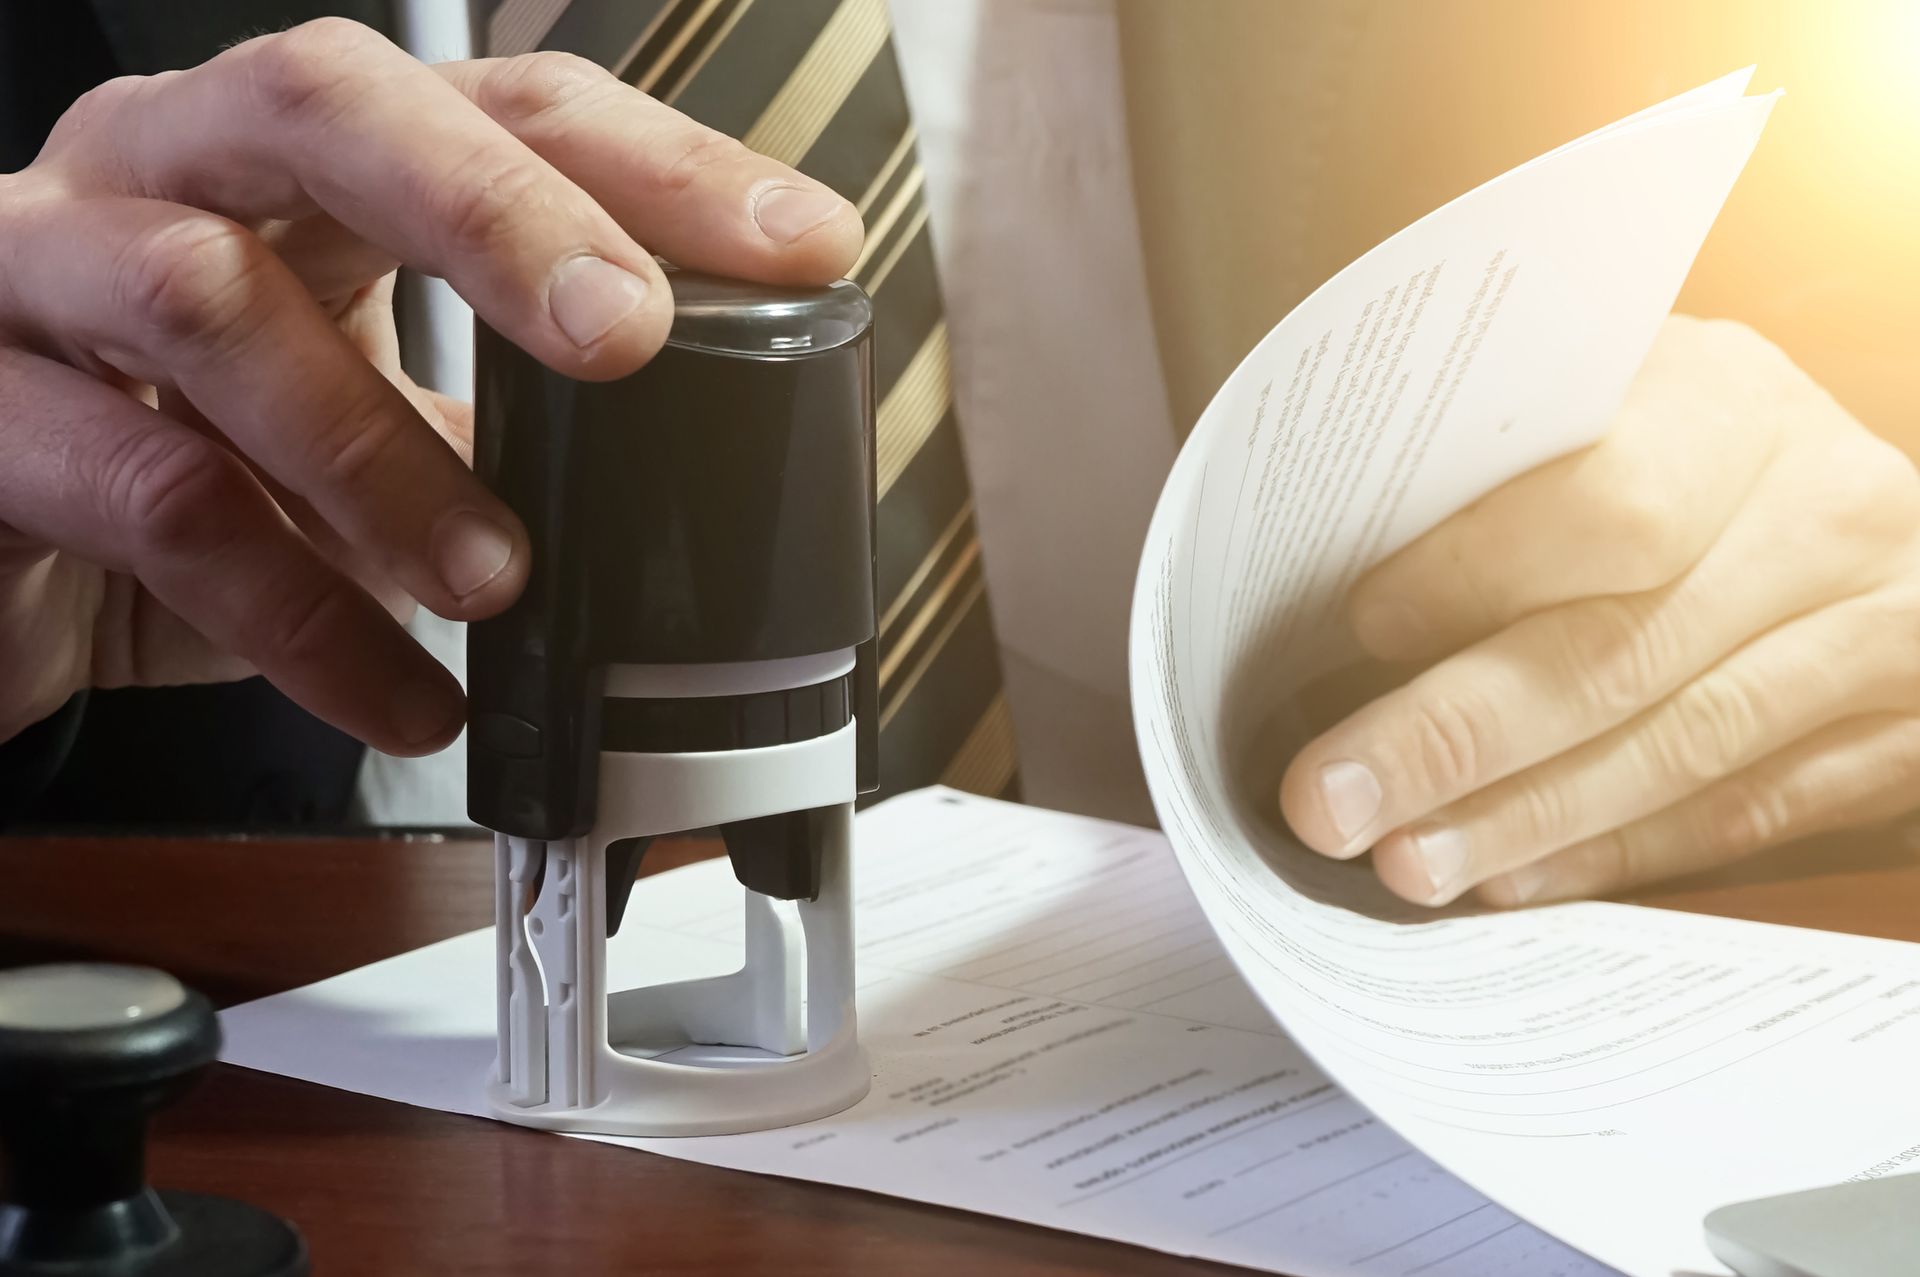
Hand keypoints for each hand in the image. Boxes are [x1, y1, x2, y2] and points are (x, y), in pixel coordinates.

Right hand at [0, 19, 860, 753]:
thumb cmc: (177, 454)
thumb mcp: (354, 419)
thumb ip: (488, 426)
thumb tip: (681, 481)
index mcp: (294, 158)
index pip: (497, 102)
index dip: (658, 165)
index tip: (800, 245)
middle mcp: (163, 168)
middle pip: (330, 107)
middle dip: (499, 216)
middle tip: (629, 336)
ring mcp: (40, 269)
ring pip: (207, 298)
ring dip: (382, 452)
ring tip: (497, 579)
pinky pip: (144, 497)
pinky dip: (298, 613)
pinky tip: (400, 695)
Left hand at [1279, 315, 1919, 905]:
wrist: (1844, 514)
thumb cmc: (1674, 461)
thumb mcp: (1605, 422)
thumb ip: (1501, 486)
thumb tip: (1338, 621)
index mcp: (1728, 400)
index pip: (1605, 501)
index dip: (1473, 575)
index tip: (1359, 630)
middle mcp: (1824, 509)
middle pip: (1624, 648)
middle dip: (1456, 738)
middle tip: (1330, 803)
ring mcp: (1884, 625)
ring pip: (1683, 747)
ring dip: (1525, 819)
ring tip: (1405, 863)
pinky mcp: (1912, 734)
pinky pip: (1748, 813)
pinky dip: (1617, 852)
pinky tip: (1514, 881)